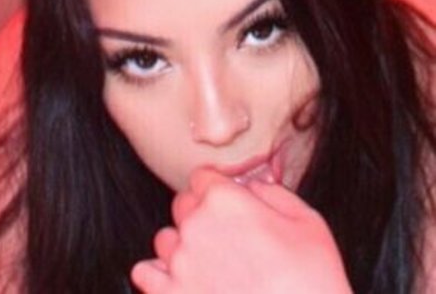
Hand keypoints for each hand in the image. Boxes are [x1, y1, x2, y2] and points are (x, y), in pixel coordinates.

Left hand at [131, 168, 352, 293]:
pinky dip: (159, 274)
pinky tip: (180, 279)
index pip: (202, 176)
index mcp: (225, 200)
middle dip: (200, 210)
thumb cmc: (311, 281)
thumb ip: (273, 192)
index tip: (226, 199)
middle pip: (182, 203)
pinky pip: (146, 273)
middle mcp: (195, 225)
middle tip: (224, 231)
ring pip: (166, 238)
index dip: (216, 186)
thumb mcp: (307, 221)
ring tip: (207, 260)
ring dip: (182, 243)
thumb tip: (253, 186)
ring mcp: (179, 263)